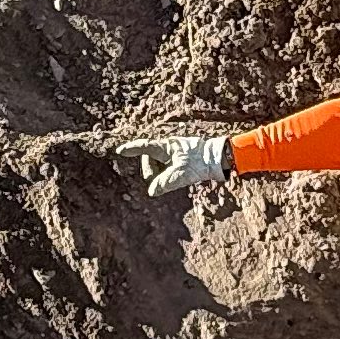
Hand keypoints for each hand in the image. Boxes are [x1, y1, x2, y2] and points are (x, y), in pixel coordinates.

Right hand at [111, 132, 234, 194]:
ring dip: (162, 174)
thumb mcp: (180, 175)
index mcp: (166, 147)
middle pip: (150, 159)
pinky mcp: (183, 158)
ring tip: (174, 180)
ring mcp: (176, 152)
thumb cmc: (200, 163)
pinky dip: (168, 174)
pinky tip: (177, 179)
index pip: (144, 147)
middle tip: (160, 183)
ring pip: (160, 164)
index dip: (132, 149)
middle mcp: (169, 148)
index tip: (120, 150)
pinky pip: (168, 166)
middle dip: (151, 172)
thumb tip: (152, 191)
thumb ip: (164, 183)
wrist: (219, 158)